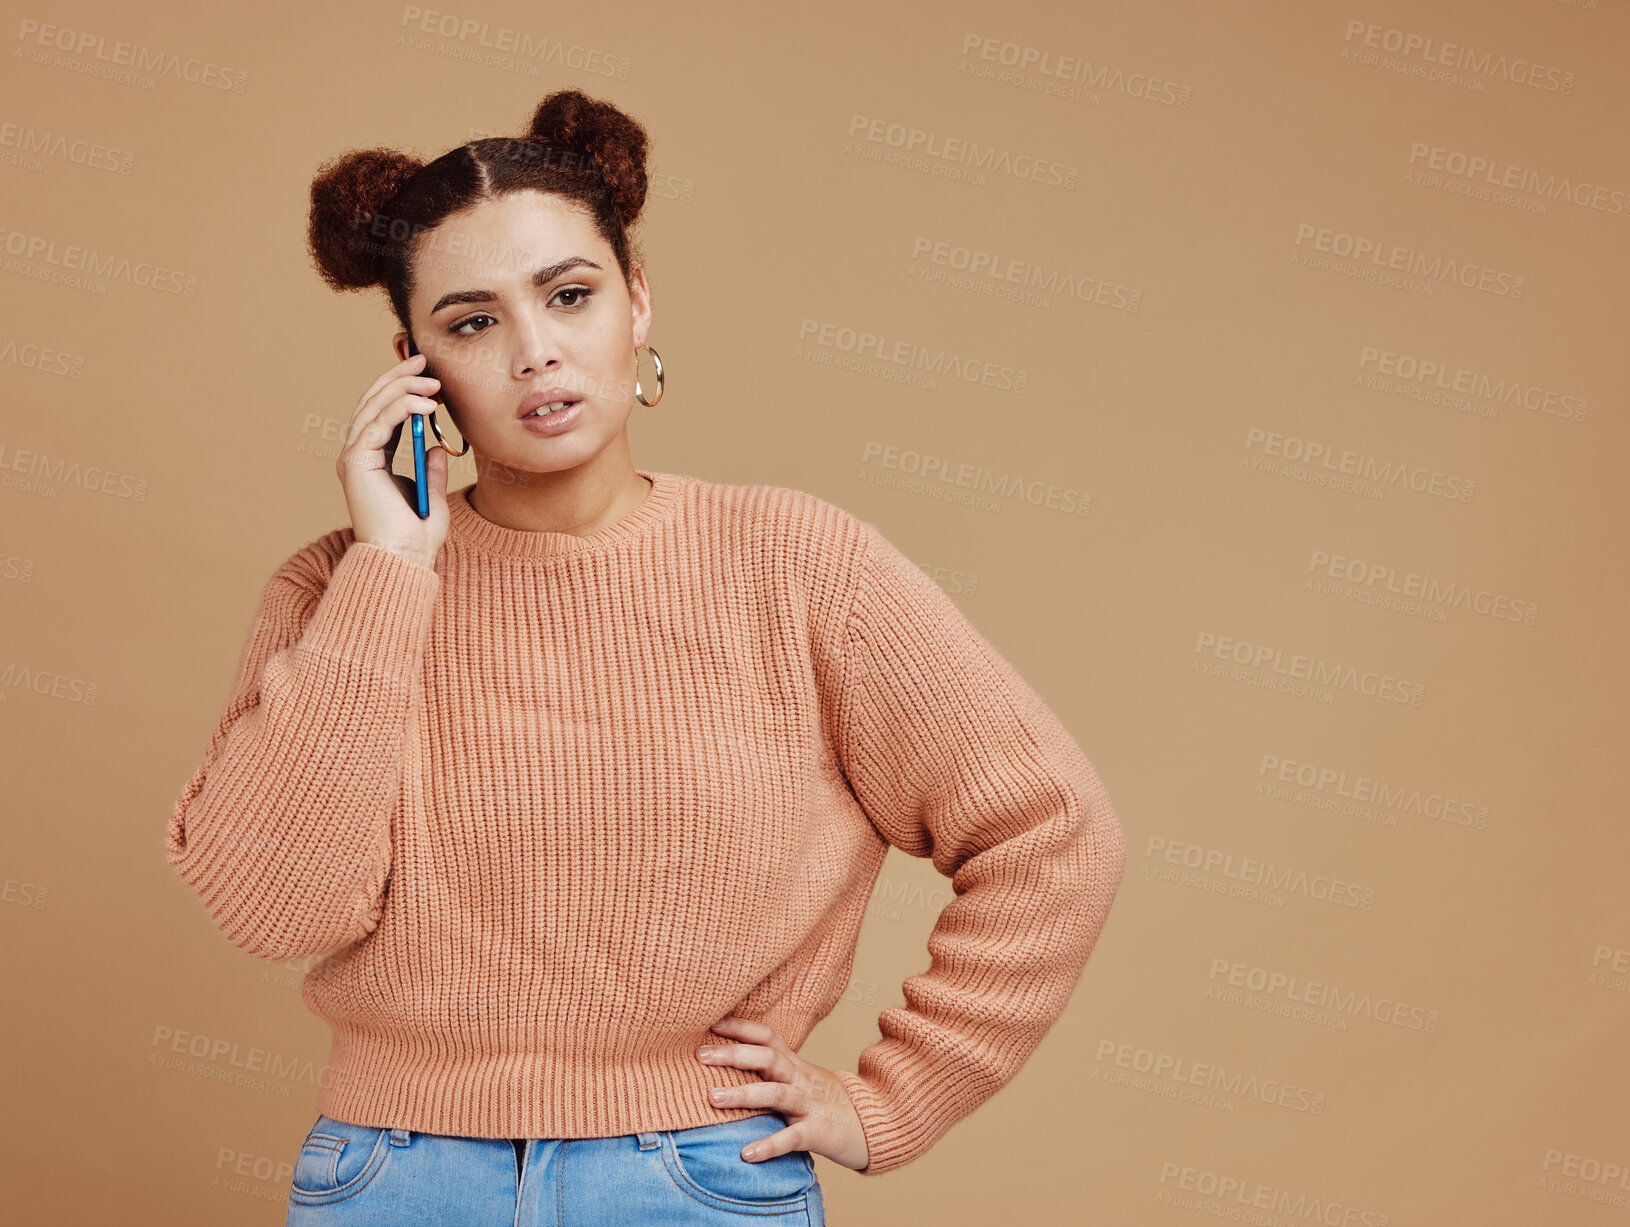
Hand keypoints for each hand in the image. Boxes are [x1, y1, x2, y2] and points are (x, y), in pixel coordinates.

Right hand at [338, 350, 450, 569]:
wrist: (405, 557)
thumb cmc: (417, 534)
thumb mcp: (432, 494)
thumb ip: (431, 469)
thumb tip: (436, 447)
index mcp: (373, 459)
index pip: (383, 413)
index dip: (402, 389)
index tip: (428, 374)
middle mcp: (359, 454)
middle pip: (374, 402)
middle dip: (399, 378)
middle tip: (425, 360)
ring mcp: (355, 457)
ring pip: (374, 408)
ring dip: (402, 388)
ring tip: (431, 380)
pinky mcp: (357, 462)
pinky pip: (378, 424)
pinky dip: (400, 408)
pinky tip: (426, 404)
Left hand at [696, 1015, 868, 1171]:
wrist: (874, 1124)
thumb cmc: (827, 1102)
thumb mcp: (802, 1078)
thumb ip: (774, 1071)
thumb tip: (731, 1063)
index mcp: (795, 1064)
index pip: (767, 1037)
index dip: (740, 1027)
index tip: (711, 1024)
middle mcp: (801, 1079)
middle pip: (766, 1058)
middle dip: (732, 1054)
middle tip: (700, 1055)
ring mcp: (810, 1104)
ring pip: (775, 1094)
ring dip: (742, 1095)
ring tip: (712, 1098)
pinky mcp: (818, 1132)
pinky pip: (791, 1138)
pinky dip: (769, 1146)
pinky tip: (747, 1154)